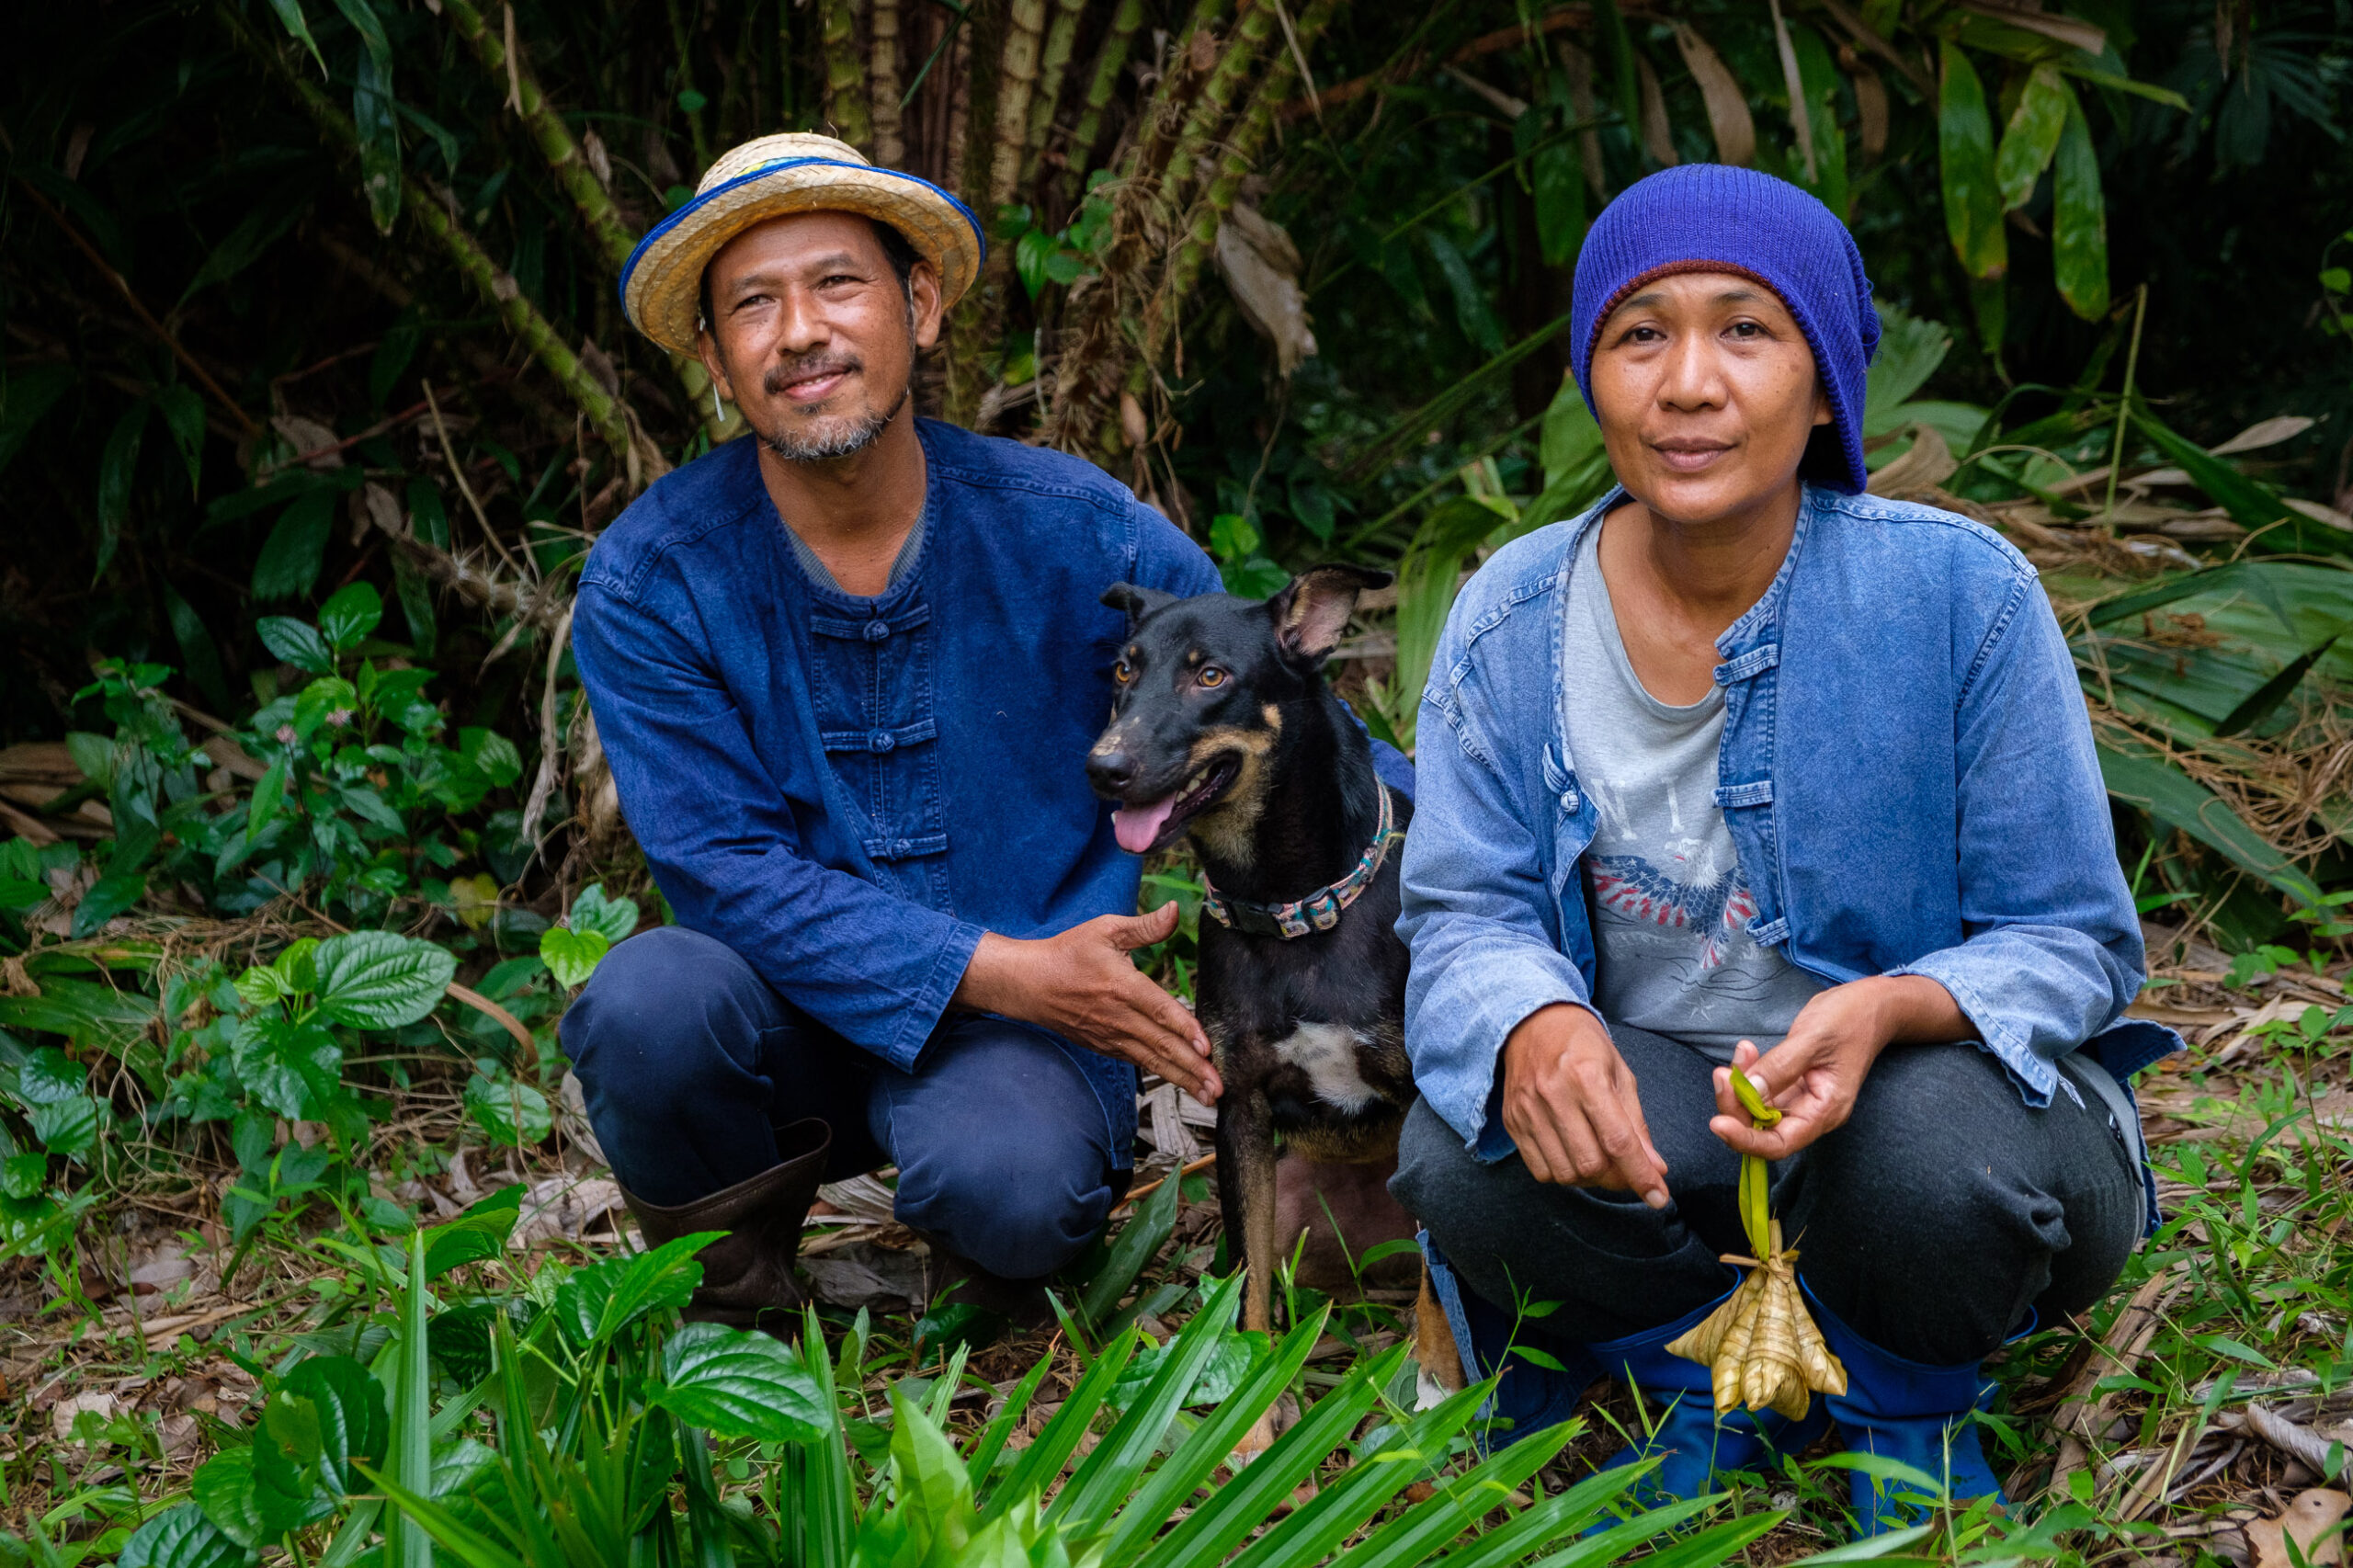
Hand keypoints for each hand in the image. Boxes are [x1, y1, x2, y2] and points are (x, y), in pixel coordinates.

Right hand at [954, 903, 1222, 1102]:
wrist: (1028, 984)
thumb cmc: (1067, 953)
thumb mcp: (1105, 929)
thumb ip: (1144, 926)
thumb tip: (1174, 910)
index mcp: (1121, 985)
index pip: (1159, 1010)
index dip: (1184, 1028)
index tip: (1206, 1047)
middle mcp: (1118, 1016)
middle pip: (1161, 1045)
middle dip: (1192, 1068)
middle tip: (1219, 1087)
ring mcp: (1110, 1036)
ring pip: (1153, 1060)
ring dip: (1182, 1079)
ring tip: (1208, 1096)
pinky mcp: (1104, 1046)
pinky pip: (1138, 1062)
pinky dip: (1162, 1074)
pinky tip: (1182, 1084)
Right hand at [1499, 1004, 1669, 1206]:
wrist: (1532, 1023)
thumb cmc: (1584, 1046)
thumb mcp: (1620, 1074)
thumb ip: (1636, 1124)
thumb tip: (1655, 1169)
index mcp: (1586, 1076)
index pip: (1618, 1140)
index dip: (1641, 1175)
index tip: (1659, 1197)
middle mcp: (1552, 1094)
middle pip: (1590, 1164)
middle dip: (1617, 1178)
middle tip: (1627, 1170)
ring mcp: (1527, 1110)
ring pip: (1564, 1173)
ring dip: (1590, 1179)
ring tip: (1600, 1161)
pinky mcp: (1512, 1122)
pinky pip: (1540, 1170)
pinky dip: (1563, 1174)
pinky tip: (1573, 1155)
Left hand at [1709, 975, 1965, 1158]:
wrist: (1872, 1005)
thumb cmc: (1851, 1019)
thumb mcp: (1814, 1038)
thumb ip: (1781, 1067)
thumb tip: (1749, 1093)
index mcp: (1826, 1110)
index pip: (1780, 1143)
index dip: (1746, 1140)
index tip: (1717, 1124)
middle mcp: (1811, 1112)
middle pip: (1762, 1129)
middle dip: (1735, 1106)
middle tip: (1721, 1074)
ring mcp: (1800, 1099)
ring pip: (1757, 1109)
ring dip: (1739, 1087)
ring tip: (1741, 1052)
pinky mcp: (1792, 1084)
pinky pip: (1761, 1090)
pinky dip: (1748, 1075)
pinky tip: (1746, 1052)